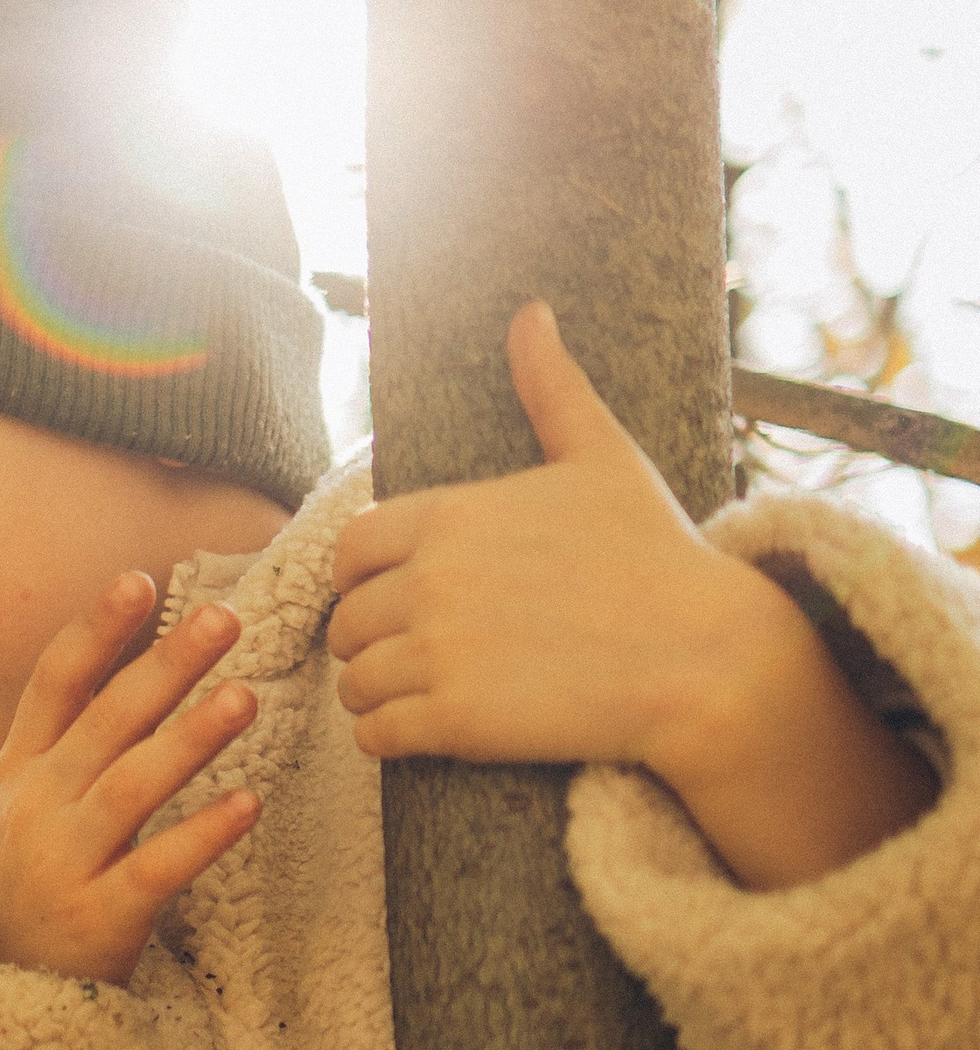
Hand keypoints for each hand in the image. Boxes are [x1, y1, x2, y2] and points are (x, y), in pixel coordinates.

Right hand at [0, 579, 259, 985]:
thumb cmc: (28, 884)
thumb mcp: (25, 806)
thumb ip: (73, 743)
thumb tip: (141, 669)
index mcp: (19, 772)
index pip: (53, 685)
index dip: (96, 632)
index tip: (140, 582)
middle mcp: (37, 808)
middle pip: (104, 724)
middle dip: (164, 667)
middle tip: (223, 619)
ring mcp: (66, 863)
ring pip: (131, 788)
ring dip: (189, 739)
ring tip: (244, 697)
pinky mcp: (102, 918)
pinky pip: (159, 869)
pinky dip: (204, 835)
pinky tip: (249, 803)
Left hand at [326, 300, 934, 886]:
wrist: (703, 657)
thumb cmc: (656, 555)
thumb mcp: (602, 457)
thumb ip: (552, 388)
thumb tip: (532, 313)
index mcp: (451, 515)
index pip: (352, 548)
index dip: (364, 577)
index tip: (395, 594)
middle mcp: (432, 579)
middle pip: (346, 618)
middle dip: (371, 637)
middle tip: (412, 651)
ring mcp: (439, 651)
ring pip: (353, 679)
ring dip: (373, 689)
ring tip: (414, 692)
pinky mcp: (453, 720)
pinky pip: (374, 733)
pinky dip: (385, 736)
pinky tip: (421, 730)